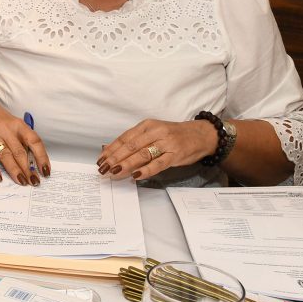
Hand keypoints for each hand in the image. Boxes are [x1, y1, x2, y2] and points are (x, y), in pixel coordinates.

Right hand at [0, 97, 49, 185]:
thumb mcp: (14, 124)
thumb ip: (22, 139)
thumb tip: (33, 162)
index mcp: (18, 125)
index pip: (34, 141)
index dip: (42, 157)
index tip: (46, 170)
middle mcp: (6, 130)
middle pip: (20, 152)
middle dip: (28, 169)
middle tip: (34, 182)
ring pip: (6, 156)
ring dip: (15, 171)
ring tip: (22, 182)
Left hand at [97, 118, 216, 180]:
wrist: (201, 135)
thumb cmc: (174, 135)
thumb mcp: (153, 133)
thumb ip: (134, 141)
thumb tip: (110, 149)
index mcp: (147, 125)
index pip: (125, 138)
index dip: (111, 149)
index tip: (101, 159)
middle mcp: (155, 132)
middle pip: (131, 146)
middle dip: (115, 158)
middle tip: (104, 168)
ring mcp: (166, 143)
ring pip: (142, 154)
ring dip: (126, 165)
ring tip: (115, 172)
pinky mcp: (175, 155)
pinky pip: (158, 164)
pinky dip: (146, 170)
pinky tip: (135, 176)